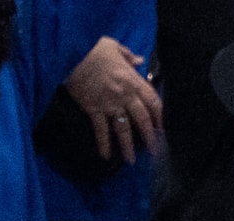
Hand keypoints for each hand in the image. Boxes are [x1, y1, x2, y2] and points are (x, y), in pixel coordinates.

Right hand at [65, 37, 163, 164]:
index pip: (152, 100)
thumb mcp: (115, 46)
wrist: (71, 52)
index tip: (163, 127)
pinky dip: (103, 144)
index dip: (159, 115)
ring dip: (128, 146)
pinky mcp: (93, 108)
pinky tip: (105, 156)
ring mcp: (109, 103)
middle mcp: (124, 95)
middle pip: (142, 119)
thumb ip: (129, 56)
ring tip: (131, 161)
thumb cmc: (93, 48)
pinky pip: (100, 129)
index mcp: (132, 79)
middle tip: (154, 150)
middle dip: (150, 136)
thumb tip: (139, 61)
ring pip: (123, 128)